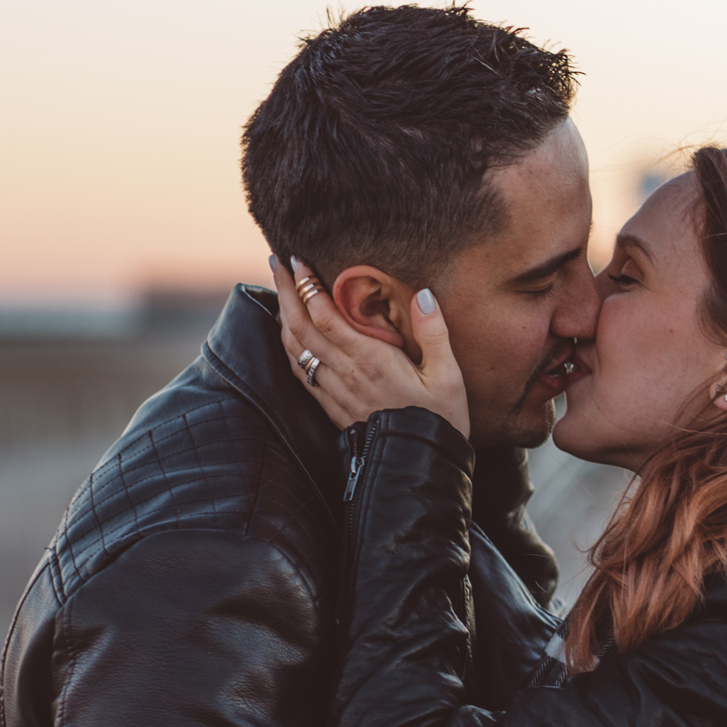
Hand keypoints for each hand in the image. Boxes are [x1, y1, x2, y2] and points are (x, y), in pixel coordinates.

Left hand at [271, 256, 470, 436]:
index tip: (298, 259)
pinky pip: (300, 372)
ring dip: (283, 316)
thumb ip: (434, 332)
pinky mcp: (332, 407)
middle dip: (287, 291)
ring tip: (281, 291)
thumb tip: (423, 294)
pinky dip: (289, 347)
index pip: (326, 315)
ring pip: (295, 348)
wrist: (422, 466)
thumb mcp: (449, 375)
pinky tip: (289, 337)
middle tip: (278, 263)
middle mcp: (345, 373)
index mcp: (371, 360)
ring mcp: (334, 392)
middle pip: (301, 326)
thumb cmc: (440, 419)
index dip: (308, 285)